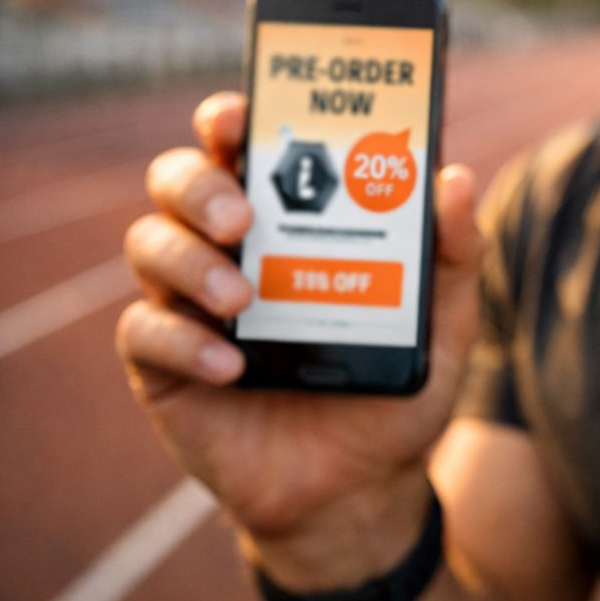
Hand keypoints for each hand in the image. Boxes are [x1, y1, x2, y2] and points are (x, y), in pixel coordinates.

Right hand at [118, 92, 483, 581]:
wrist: (363, 487)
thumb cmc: (397, 385)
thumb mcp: (446, 320)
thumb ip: (455, 251)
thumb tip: (454, 176)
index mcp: (291, 219)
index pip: (243, 145)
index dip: (232, 118)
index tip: (242, 113)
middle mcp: (230, 247)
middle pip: (177, 180)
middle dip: (199, 183)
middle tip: (242, 212)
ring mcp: (191, 304)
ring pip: (148, 245)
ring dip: (190, 260)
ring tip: (243, 298)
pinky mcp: (166, 368)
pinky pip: (144, 335)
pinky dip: (184, 342)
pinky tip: (232, 366)